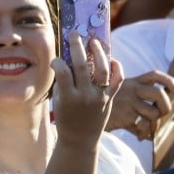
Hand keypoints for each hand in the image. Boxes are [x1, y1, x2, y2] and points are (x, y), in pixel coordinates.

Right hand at [52, 31, 124, 147]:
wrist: (80, 140)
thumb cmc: (66, 118)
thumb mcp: (59, 101)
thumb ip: (63, 81)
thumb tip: (68, 56)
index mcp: (68, 98)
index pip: (63, 72)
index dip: (58, 62)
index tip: (56, 59)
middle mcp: (85, 97)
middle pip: (83, 66)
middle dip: (77, 46)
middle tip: (75, 33)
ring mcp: (100, 98)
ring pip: (102, 69)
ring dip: (99, 52)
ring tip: (94, 42)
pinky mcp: (110, 99)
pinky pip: (117, 79)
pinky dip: (116, 67)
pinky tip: (110, 59)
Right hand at [105, 69, 173, 138]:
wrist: (85, 113)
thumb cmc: (107, 105)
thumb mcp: (119, 92)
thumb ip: (137, 94)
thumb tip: (158, 104)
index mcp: (133, 82)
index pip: (155, 75)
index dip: (169, 81)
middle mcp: (132, 90)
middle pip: (159, 94)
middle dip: (166, 106)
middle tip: (161, 113)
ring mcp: (129, 104)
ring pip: (153, 113)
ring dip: (154, 123)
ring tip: (146, 127)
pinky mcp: (125, 118)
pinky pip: (143, 127)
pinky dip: (145, 134)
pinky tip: (139, 136)